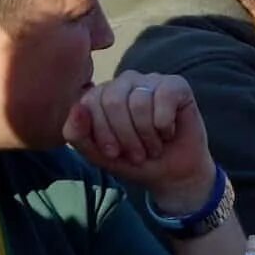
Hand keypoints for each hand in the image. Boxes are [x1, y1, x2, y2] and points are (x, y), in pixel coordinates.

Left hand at [64, 72, 215, 215]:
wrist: (173, 174)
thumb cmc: (135, 162)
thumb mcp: (98, 155)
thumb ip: (77, 135)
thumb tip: (77, 108)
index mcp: (101, 94)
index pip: (90, 102)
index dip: (102, 134)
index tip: (114, 153)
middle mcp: (125, 82)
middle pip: (113, 100)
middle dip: (126, 137)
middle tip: (137, 154)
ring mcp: (151, 80)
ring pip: (139, 102)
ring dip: (147, 136)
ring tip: (153, 147)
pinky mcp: (177, 85)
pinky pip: (165, 98)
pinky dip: (165, 125)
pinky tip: (168, 132)